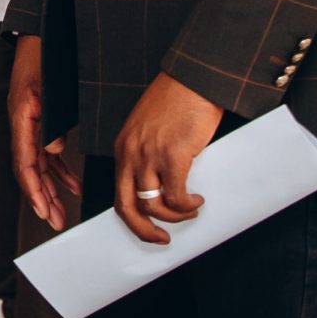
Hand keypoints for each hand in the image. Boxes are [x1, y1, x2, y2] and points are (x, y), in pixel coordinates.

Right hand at [9, 35, 82, 230]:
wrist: (43, 30)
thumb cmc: (45, 54)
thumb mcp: (48, 86)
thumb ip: (50, 120)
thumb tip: (52, 152)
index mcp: (21, 117)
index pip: (23, 163)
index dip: (34, 190)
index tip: (44, 211)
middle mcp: (22, 123)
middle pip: (28, 170)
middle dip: (41, 198)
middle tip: (54, 222)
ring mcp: (30, 123)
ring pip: (37, 164)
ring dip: (50, 188)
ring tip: (63, 211)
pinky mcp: (40, 120)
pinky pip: (46, 152)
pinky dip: (59, 170)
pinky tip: (73, 183)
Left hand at [111, 71, 222, 243]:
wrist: (193, 78)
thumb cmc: (177, 100)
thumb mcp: (151, 129)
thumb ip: (151, 154)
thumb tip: (165, 185)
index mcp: (124, 148)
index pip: (118, 192)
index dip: (131, 216)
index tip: (148, 226)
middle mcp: (131, 154)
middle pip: (126, 206)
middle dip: (142, 230)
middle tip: (162, 239)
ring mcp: (150, 155)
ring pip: (152, 205)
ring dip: (174, 216)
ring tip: (191, 209)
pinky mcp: (173, 155)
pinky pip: (176, 196)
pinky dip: (187, 205)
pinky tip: (198, 200)